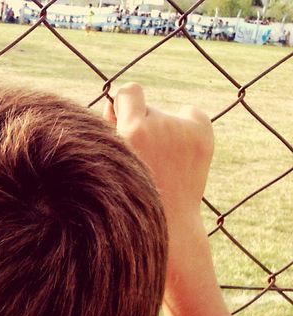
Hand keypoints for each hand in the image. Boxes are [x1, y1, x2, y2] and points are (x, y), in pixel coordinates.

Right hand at [104, 82, 213, 233]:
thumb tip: (116, 101)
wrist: (171, 223)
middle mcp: (162, 126)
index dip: (124, 104)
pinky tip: (182, 153)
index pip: (128, 92)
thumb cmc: (135, 194)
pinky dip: (187, 127)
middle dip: (144, 127)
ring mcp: (185, 129)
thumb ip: (111, 127)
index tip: (123, 119)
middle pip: (148, 110)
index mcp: (134, 132)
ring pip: (168, 117)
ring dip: (164, 132)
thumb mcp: (113, 161)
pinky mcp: (203, 132)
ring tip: (164, 164)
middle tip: (147, 161)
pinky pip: (191, 114)